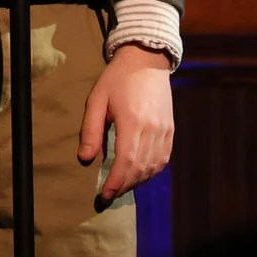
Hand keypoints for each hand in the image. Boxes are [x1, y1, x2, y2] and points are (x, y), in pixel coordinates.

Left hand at [80, 47, 174, 206]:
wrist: (146, 61)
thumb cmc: (116, 79)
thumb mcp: (97, 100)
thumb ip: (91, 130)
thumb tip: (85, 159)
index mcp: (133, 121)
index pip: (126, 161)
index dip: (116, 181)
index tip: (105, 194)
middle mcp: (152, 128)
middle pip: (141, 168)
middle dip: (124, 186)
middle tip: (109, 195)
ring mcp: (165, 130)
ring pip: (154, 166)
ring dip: (138, 181)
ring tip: (121, 187)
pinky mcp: (171, 129)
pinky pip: (164, 158)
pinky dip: (152, 171)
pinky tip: (139, 175)